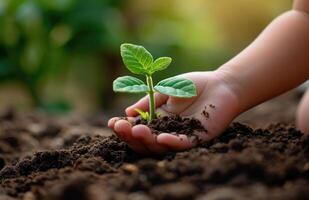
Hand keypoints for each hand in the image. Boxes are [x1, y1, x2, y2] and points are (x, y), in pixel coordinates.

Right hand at [108, 70, 239, 154]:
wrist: (220, 84)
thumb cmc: (192, 85)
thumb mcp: (164, 91)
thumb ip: (147, 102)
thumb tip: (126, 113)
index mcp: (159, 121)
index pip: (138, 128)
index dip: (125, 128)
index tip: (113, 123)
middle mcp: (168, 131)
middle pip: (146, 141)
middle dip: (131, 136)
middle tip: (121, 128)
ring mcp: (182, 136)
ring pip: (161, 146)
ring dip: (147, 141)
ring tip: (136, 131)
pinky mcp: (199, 138)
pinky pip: (183, 144)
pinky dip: (172, 142)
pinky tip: (161, 138)